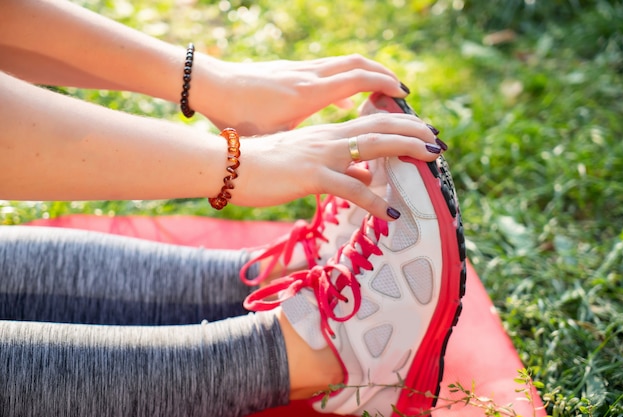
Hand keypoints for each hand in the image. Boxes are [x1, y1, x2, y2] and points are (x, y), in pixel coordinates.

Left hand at [193, 54, 408, 135]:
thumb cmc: (239, 120)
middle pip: (359, 66)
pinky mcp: (291, 70)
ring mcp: (300, 70)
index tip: (405, 97)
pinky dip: (347, 79)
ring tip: (386, 92)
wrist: (212, 89)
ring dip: (370, 74)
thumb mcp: (277, 141)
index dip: (385, 87)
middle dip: (387, 78)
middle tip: (405, 94)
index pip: (358, 81)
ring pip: (346, 63)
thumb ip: (314, 156)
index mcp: (307, 94)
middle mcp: (308, 77)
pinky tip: (348, 100)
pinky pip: (329, 69)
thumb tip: (341, 176)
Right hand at [232, 112, 441, 219]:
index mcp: (329, 134)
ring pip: (374, 147)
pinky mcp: (312, 175)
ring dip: (406, 151)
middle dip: (414, 131)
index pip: (373, 121)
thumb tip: (368, 177)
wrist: (230, 165)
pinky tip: (393, 214)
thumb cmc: (265, 167)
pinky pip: (352, 189)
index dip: (401, 123)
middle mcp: (330, 139)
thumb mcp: (306, 163)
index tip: (424, 131)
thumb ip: (339, 168)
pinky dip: (376, 201)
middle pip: (381, 127)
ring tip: (432, 160)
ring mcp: (322, 155)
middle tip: (439, 141)